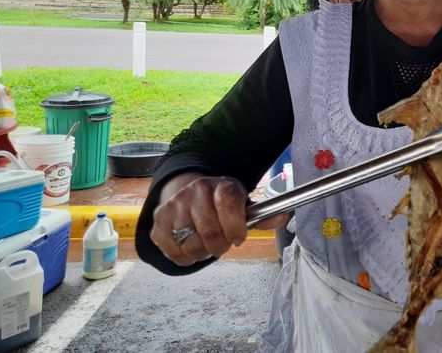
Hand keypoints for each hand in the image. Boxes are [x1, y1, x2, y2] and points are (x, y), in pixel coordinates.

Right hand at [151, 172, 288, 265]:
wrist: (188, 193)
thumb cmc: (221, 204)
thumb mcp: (243, 205)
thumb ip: (262, 216)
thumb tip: (283, 218)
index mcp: (221, 185)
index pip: (228, 202)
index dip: (235, 226)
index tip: (239, 238)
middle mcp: (196, 191)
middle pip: (209, 230)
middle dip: (220, 245)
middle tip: (222, 244)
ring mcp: (175, 205)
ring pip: (191, 243)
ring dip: (202, 252)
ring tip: (206, 244)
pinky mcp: (159, 221)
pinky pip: (173, 251)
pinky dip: (186, 257)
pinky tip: (191, 248)